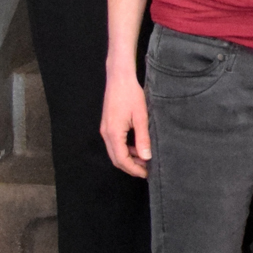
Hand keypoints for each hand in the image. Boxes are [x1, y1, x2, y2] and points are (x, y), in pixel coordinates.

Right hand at [100, 62, 149, 176]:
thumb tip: (146, 157)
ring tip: (145, 159)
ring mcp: (105, 130)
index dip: (134, 169)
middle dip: (131, 166)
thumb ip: (143, 138)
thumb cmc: (131, 94)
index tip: (147, 174)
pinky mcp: (108, 125)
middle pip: (116, 159)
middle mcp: (106, 134)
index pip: (122, 160)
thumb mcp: (141, 117)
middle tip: (147, 170)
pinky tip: (138, 146)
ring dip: (129, 157)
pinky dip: (126, 148)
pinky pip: (115, 143)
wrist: (119, 78)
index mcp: (113, 134)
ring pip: (115, 151)